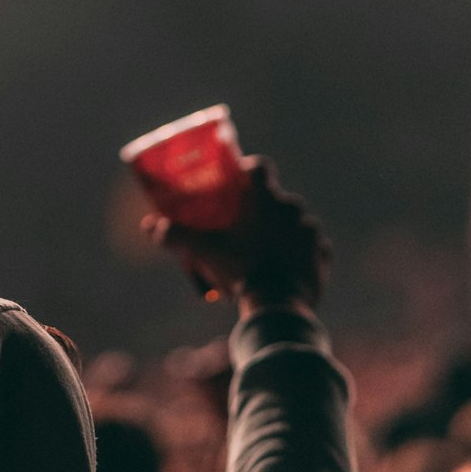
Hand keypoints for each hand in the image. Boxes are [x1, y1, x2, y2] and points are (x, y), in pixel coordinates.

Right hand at [142, 156, 328, 319]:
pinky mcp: (321, 254)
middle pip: (279, 197)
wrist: (277, 305)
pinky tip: (288, 263)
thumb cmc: (239, 270)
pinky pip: (313, 246)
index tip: (239, 180)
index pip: (261, 166)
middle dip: (265, 207)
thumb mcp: (203, 251)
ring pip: (297, 221)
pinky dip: (302, 252)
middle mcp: (293, 209)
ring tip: (267, 247)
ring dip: (285, 229)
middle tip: (248, 223)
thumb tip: (149, 226)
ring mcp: (310, 231)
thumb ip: (174, 235)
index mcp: (266, 199)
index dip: (250, 168)